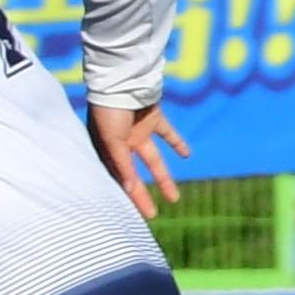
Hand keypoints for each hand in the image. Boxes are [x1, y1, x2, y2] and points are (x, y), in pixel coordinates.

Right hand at [89, 102, 190, 218]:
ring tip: (174, 198)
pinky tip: (187, 155)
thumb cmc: (108, 110)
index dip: (129, 197)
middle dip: (143, 196)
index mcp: (108, 151)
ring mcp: (138, 132)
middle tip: (152, 215)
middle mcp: (122, 145)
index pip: (120, 179)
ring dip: (163, 178)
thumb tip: (129, 189)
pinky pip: (167, 134)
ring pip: (154, 161)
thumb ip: (121, 164)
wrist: (121, 79)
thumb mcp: (112, 140)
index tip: (138, 215)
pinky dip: (177, 143)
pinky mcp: (153, 119)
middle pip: (136, 176)